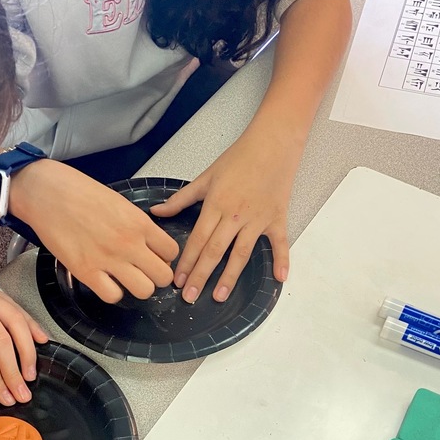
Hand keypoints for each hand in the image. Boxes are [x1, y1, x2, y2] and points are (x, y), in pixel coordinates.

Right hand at [10, 159, 179, 301]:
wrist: (46, 193)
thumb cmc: (78, 192)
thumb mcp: (118, 202)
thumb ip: (136, 224)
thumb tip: (147, 242)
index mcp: (139, 222)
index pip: (171, 251)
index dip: (164, 258)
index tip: (154, 257)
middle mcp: (128, 242)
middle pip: (163, 276)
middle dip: (155, 277)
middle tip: (143, 272)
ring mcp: (109, 259)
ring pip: (144, 291)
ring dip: (136, 287)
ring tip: (125, 279)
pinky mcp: (87, 271)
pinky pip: (113, 296)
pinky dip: (111, 292)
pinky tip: (105, 281)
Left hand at [150, 133, 292, 301]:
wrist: (272, 143)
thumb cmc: (239, 157)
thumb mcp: (206, 177)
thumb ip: (181, 199)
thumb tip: (157, 211)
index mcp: (216, 205)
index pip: (198, 239)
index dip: (186, 262)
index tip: (178, 280)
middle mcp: (236, 215)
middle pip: (215, 251)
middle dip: (201, 276)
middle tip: (190, 297)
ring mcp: (257, 219)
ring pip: (242, 253)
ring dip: (230, 276)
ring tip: (219, 296)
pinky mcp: (277, 218)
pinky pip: (280, 243)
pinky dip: (282, 260)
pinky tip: (279, 279)